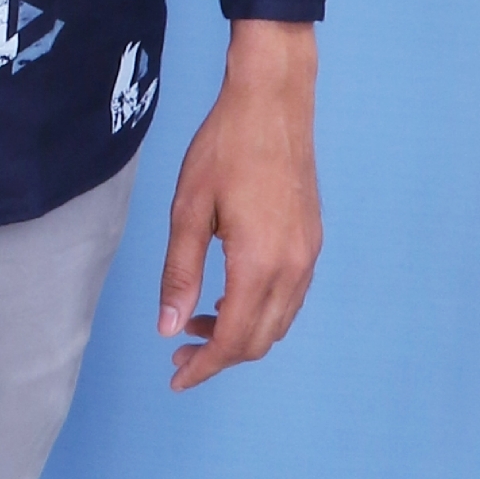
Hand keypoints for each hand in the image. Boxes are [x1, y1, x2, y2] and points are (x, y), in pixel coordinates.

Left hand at [156, 21, 321, 388]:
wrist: (273, 101)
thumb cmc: (225, 147)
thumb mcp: (188, 210)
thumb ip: (180, 273)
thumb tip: (168, 327)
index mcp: (260, 263)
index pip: (232, 339)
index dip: (203, 366)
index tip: (176, 377)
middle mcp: (293, 266)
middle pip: (259, 340)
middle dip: (219, 355)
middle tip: (178, 350)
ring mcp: (308, 254)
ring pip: (278, 322)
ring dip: (240, 334)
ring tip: (196, 321)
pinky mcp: (312, 241)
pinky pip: (290, 297)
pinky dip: (259, 311)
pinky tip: (228, 295)